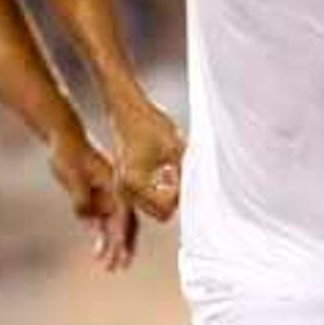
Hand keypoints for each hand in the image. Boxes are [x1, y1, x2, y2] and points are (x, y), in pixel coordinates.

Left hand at [48, 130, 136, 270]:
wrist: (64, 141)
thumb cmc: (69, 154)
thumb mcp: (73, 174)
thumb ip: (80, 196)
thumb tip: (85, 216)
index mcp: (115, 184)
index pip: (124, 213)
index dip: (124, 233)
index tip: (123, 250)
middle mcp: (114, 193)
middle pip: (124, 223)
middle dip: (123, 246)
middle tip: (121, 265)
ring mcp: (105, 198)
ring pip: (112, 227)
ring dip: (112, 247)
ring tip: (110, 267)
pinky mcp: (92, 201)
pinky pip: (98, 223)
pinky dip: (100, 239)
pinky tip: (99, 254)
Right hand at [109, 96, 185, 220]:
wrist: (128, 109)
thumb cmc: (148, 124)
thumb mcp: (175, 148)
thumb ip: (187, 173)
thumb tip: (200, 191)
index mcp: (136, 183)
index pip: (165, 209)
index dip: (179, 196)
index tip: (182, 177)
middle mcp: (126, 190)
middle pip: (159, 214)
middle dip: (173, 199)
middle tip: (179, 177)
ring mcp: (123, 189)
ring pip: (152, 209)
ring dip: (165, 197)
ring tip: (171, 174)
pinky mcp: (124, 184)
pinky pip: (145, 200)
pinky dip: (157, 193)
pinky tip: (163, 174)